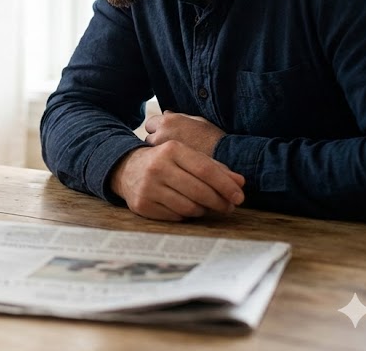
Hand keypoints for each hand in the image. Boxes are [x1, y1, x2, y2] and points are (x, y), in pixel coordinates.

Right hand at [110, 142, 245, 220]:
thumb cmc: (164, 162)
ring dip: (203, 210)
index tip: (239, 196)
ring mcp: (148, 187)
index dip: (226, 185)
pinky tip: (186, 207)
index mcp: (171, 150)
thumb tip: (239, 183)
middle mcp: (157, 167)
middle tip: (229, 207)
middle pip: (199, 191)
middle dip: (219, 202)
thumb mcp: (186, 156)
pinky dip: (185, 215)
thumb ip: (213, 167)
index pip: (205, 169)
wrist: (126, 169)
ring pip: (189, 207)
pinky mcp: (142, 205)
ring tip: (206, 206)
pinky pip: (175, 216)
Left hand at [144, 110, 225, 157]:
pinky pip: (160, 163)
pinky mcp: (167, 164)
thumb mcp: (197, 120)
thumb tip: (166, 112)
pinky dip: (165, 164)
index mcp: (168, 120)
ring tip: (173, 158)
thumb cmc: (212, 136)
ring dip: (159, 154)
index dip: (157, 129)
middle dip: (156, 142)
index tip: (164, 135)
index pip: (150, 124)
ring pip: (152, 152)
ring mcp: (162, 150)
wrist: (225, 154)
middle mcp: (161, 133)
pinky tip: (175, 165)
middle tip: (169, 148)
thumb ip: (179, 117)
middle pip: (149, 138)